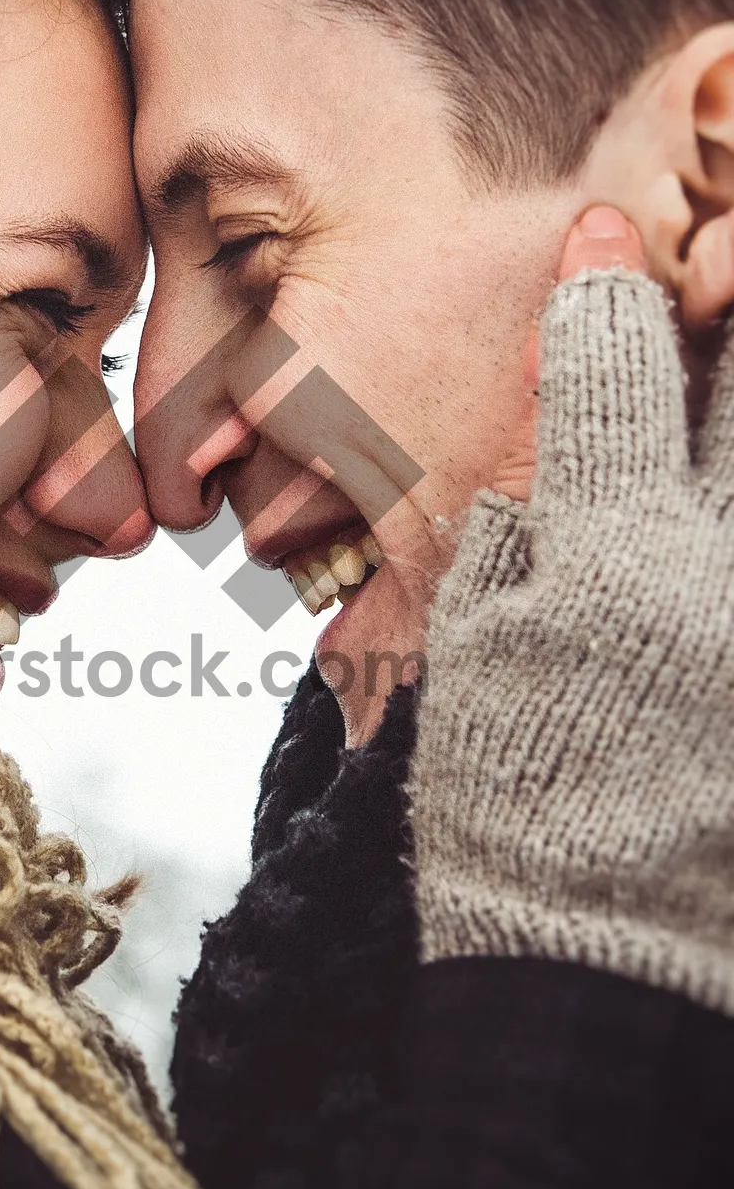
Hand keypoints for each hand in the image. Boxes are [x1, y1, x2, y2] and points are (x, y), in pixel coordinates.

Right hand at [408, 213, 733, 1012]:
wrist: (607, 956)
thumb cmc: (515, 800)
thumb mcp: (479, 641)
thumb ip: (519, 500)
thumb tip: (550, 370)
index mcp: (613, 563)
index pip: (609, 377)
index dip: (602, 287)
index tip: (600, 232)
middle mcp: (717, 576)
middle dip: (724, 294)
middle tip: (715, 250)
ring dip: (731, 376)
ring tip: (713, 324)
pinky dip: (718, 479)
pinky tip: (699, 476)